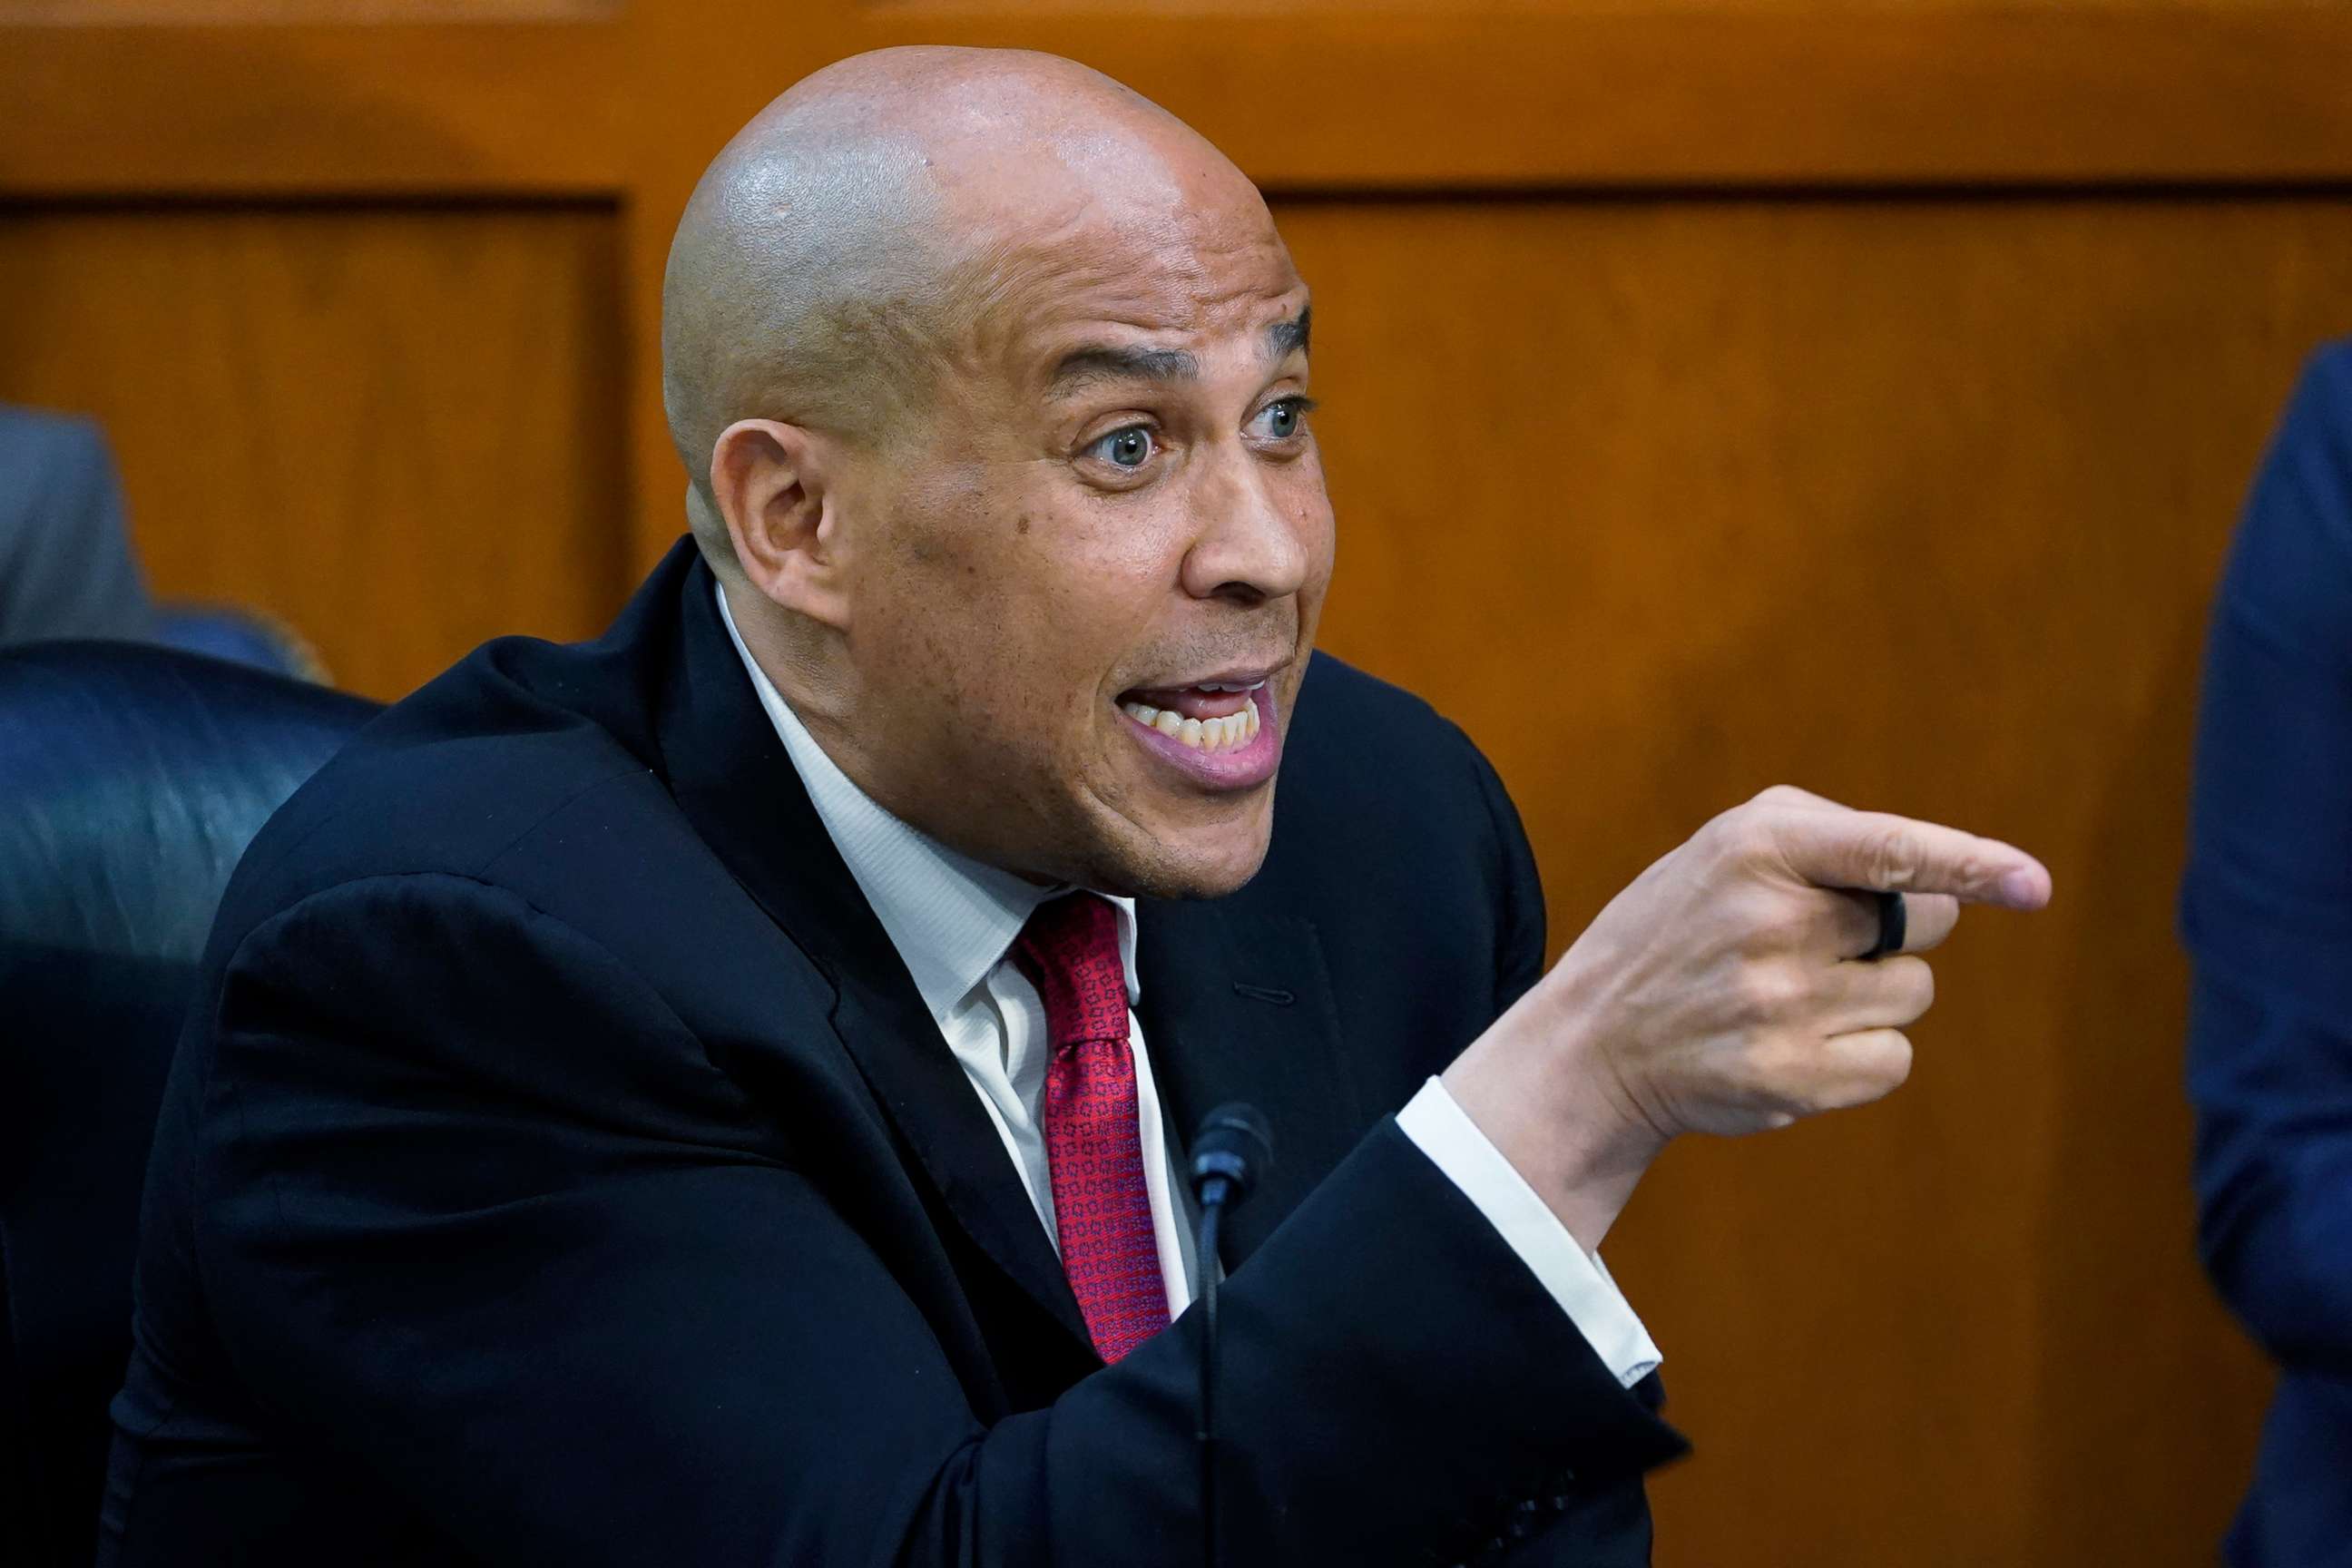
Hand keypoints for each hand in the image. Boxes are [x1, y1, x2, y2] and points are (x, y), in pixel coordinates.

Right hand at [1442, 786, 2052, 1247]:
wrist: (1595, 1042)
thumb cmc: (1679, 930)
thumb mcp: (1723, 847)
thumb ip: (1831, 836)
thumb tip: (1950, 875)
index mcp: (1758, 845)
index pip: (1888, 849)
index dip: (1972, 863)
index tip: (2034, 885)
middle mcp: (1772, 921)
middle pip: (1925, 923)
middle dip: (1892, 929)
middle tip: (1814, 941)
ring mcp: (1781, 1004)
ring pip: (1913, 994)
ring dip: (1871, 996)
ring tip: (1786, 997)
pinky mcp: (1791, 1076)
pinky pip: (1893, 1060)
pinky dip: (1861, 1056)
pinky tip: (1793, 1046)